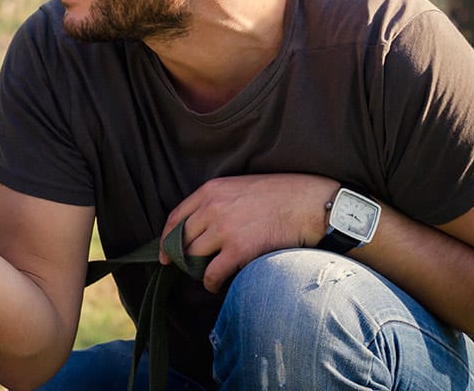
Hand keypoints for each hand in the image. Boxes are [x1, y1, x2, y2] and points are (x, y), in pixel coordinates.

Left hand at [160, 174, 337, 291]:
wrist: (309, 203)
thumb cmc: (279, 195)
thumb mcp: (239, 186)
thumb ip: (217, 201)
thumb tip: (201, 225)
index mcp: (210, 190)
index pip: (175, 217)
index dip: (166, 238)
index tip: (164, 253)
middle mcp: (212, 208)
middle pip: (182, 239)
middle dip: (180, 257)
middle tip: (185, 269)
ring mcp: (224, 229)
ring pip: (194, 257)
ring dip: (196, 270)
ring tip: (204, 276)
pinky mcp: (239, 249)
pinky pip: (212, 273)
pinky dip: (210, 283)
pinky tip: (215, 285)